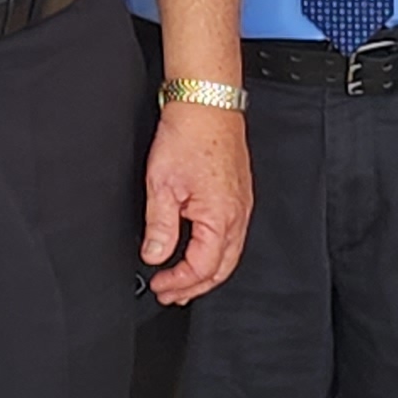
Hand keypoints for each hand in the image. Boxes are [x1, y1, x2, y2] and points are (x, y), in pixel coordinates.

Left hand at [140, 103, 250, 305]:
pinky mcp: (239, 195)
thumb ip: (160, 226)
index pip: (202, 268)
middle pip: (221, 269)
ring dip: (206, 272)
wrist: (207, 103)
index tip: (158, 285)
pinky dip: (215, 252)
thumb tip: (155, 255)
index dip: (179, 282)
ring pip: (229, 254)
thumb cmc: (188, 134)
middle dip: (195, 287)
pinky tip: (200, 250)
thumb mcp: (161, 184)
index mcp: (221, 217)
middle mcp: (238, 215)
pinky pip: (232, 236)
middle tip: (170, 294)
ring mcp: (242, 205)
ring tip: (183, 280)